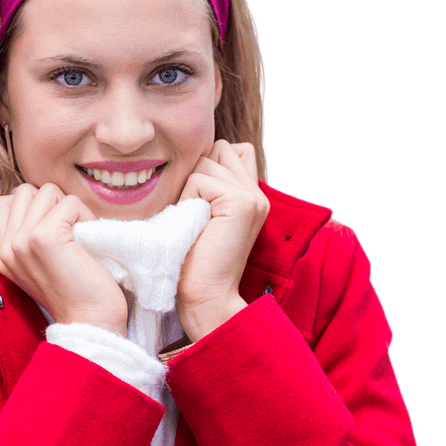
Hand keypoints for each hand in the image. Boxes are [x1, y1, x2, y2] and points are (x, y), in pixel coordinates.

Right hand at [0, 183, 127, 335]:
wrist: (90, 323)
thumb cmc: (77, 295)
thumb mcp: (42, 266)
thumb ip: (31, 239)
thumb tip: (45, 203)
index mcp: (4, 255)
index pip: (1, 202)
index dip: (31, 205)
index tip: (53, 228)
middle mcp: (8, 247)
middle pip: (24, 191)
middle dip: (52, 203)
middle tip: (70, 231)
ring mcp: (23, 241)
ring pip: (46, 191)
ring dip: (70, 207)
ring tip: (80, 235)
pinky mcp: (45, 237)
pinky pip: (69, 202)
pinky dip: (85, 214)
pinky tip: (89, 239)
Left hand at [177, 141, 269, 341]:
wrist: (207, 297)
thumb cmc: (195, 263)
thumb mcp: (204, 216)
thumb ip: (209, 187)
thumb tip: (191, 158)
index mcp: (252, 196)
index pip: (230, 150)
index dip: (207, 169)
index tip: (199, 205)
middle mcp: (258, 193)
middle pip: (219, 148)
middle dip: (199, 172)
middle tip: (195, 213)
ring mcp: (252, 196)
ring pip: (207, 160)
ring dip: (191, 187)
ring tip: (195, 221)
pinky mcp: (240, 202)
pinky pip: (199, 179)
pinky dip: (188, 199)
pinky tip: (195, 225)